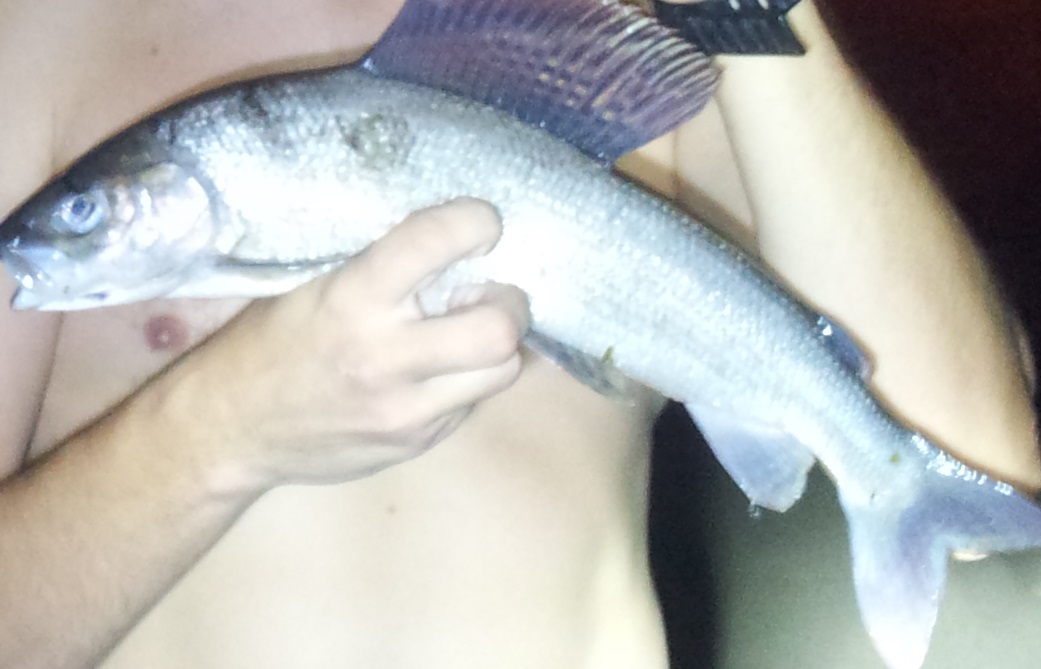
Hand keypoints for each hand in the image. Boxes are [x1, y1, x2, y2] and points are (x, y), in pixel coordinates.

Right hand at [161, 198, 529, 490]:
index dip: (474, 221)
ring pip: (503, 370)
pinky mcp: (414, 443)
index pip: (432, 243)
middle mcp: (384, 357)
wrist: (229, 431)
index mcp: (349, 301)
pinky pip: (474, 402)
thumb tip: (447, 236)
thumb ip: (374, 263)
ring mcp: (404, 410)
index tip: (482, 223)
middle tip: (489, 292)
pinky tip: (440, 370)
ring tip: (469, 332)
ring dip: (499, 345)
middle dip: (508, 302)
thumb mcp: (304, 286)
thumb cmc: (267, 343)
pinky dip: (471, 379)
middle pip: (497, 327)